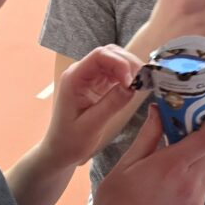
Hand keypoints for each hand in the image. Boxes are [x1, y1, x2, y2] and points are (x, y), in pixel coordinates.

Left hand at [42, 45, 142, 167]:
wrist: (60, 150)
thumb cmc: (70, 140)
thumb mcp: (91, 125)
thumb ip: (111, 104)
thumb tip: (132, 86)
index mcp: (74, 78)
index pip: (99, 56)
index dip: (120, 63)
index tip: (133, 80)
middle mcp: (81, 73)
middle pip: (109, 54)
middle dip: (128, 63)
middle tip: (144, 81)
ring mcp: (89, 78)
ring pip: (115, 61)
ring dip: (130, 69)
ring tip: (143, 84)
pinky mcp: (97, 85)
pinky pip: (116, 74)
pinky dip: (128, 77)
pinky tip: (136, 88)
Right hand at [87, 94, 204, 204]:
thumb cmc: (116, 200)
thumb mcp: (127, 162)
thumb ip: (149, 134)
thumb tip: (159, 109)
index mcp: (171, 167)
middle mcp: (189, 184)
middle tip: (195, 119)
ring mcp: (195, 200)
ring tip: (183, 146)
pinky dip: (198, 170)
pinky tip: (176, 172)